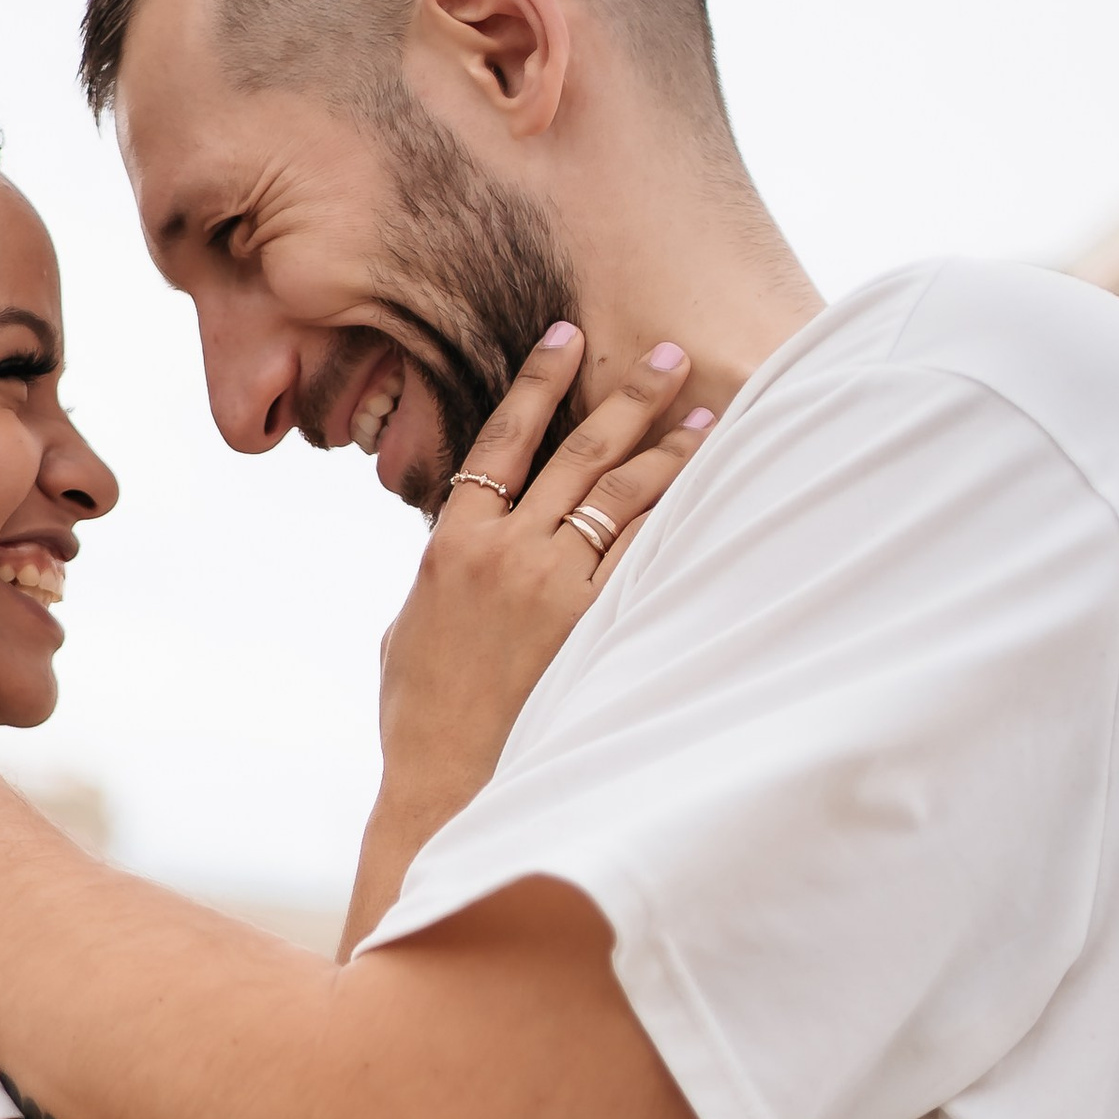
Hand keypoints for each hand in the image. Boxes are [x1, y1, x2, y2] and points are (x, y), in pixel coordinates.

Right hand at [342, 332, 711, 952]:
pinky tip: (707, 492)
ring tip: (708, 413)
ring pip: (620, 496)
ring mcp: (550, 587)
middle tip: (672, 356)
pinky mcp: (590, 626)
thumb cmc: (419, 714)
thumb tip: (466, 543)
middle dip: (629, 398)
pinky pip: (643, 554)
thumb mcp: (410, 627)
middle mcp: (504, 552)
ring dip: (669, 450)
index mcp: (451, 543)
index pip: (502, 440)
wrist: (442, 781)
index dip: (538, 383)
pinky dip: (676, 517)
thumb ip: (446, 572)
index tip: (569, 338)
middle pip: (578, 454)